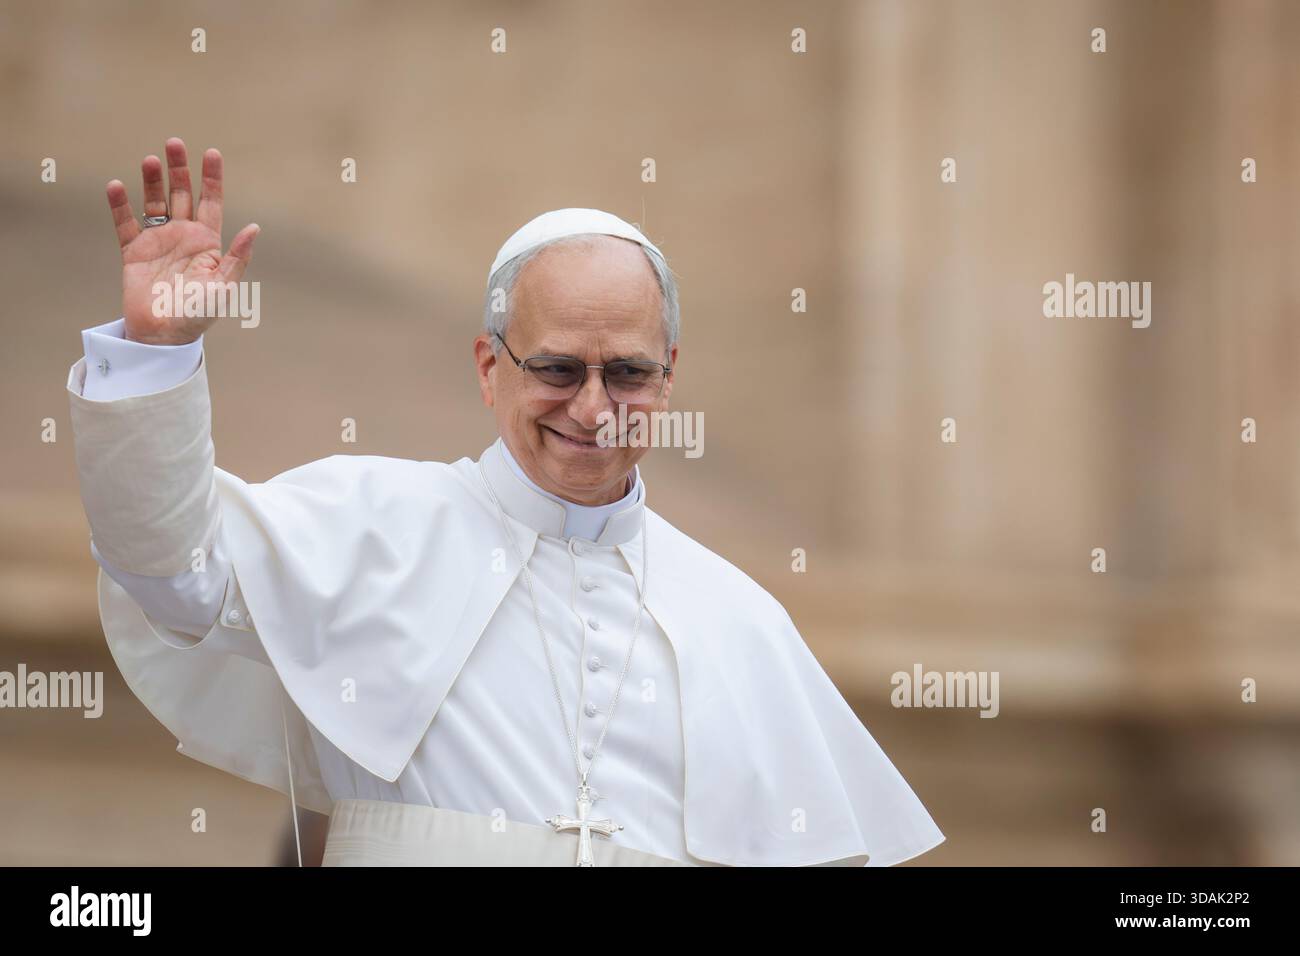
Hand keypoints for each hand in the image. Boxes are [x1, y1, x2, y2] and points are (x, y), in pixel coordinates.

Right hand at [105, 138, 259, 344]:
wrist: (165, 336)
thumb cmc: (200, 315)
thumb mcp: (225, 287)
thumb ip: (238, 257)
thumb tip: (254, 227)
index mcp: (208, 242)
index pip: (212, 202)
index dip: (212, 178)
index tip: (211, 152)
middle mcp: (183, 236)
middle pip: (181, 194)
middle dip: (179, 169)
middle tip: (174, 143)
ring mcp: (158, 241)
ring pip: (154, 202)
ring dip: (152, 181)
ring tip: (150, 160)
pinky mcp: (134, 252)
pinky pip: (125, 223)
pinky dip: (120, 205)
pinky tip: (116, 186)